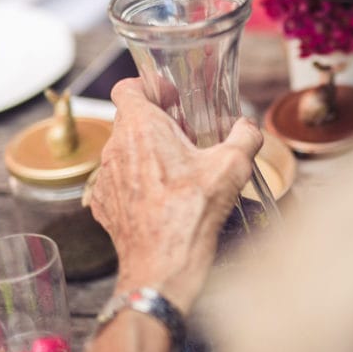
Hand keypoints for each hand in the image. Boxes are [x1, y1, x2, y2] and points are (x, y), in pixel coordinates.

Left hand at [88, 78, 261, 313]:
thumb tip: (248, 127)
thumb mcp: (234, 166)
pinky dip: (139, 181)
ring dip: (148, 152)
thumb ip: (245, 135)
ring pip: (125, 151)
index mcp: (141, 128)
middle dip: (158, 122)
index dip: (150, 86)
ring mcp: (105, 179)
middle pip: (130, 119)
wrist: (164, 266)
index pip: (128, 87)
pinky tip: (164, 196)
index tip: (171, 97)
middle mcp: (116, 149)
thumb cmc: (192, 214)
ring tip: (178, 169)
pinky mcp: (104, 205)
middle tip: (186, 135)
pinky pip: (120, 181)